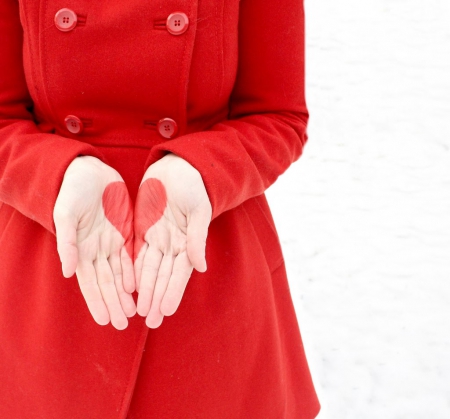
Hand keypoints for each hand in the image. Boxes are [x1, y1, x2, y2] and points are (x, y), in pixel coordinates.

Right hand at [53, 156, 135, 329]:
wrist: (89, 170)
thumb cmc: (72, 190)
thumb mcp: (66, 214)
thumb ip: (67, 242)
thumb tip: (68, 271)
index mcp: (81, 248)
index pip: (90, 281)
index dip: (97, 301)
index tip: (105, 320)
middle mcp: (97, 249)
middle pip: (107, 282)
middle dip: (114, 303)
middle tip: (124, 323)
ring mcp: (112, 241)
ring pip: (120, 273)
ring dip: (125, 293)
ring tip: (134, 312)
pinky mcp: (126, 231)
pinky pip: (131, 256)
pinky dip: (134, 272)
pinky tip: (138, 287)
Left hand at [134, 153, 211, 327]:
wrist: (179, 165)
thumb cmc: (194, 184)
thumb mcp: (199, 209)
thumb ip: (197, 238)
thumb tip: (201, 267)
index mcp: (187, 240)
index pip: (179, 273)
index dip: (172, 292)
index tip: (166, 311)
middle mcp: (172, 242)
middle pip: (163, 276)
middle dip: (156, 298)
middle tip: (150, 321)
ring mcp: (157, 236)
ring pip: (149, 269)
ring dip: (145, 291)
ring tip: (139, 311)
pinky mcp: (143, 228)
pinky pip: (137, 253)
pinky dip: (134, 271)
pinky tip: (130, 287)